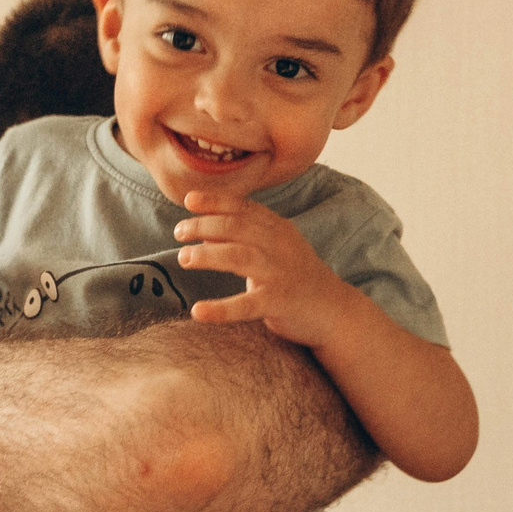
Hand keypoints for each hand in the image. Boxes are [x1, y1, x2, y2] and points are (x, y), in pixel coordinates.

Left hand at [174, 191, 360, 348]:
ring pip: (238, 256)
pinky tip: (198, 311)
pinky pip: (246, 305)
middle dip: (203, 226)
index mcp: (277, 229)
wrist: (333, 310)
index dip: (215, 201)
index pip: (243, 207)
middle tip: (179, 232)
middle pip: (235, 226)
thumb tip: (205, 226)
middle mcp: (279, 245)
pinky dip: (220, 309)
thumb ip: (247, 235)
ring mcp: (280, 273)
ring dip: (207, 255)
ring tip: (183, 258)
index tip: (188, 200)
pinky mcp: (279, 302)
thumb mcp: (277, 247)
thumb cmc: (296, 276)